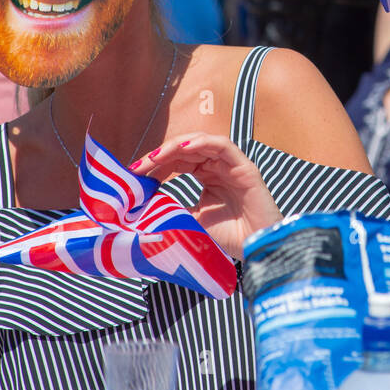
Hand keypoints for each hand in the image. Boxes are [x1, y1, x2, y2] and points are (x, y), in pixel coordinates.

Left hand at [139, 133, 282, 260]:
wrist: (255, 248)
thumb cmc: (227, 237)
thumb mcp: (191, 220)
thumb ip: (174, 209)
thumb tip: (144, 207)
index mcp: (206, 175)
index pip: (178, 160)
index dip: (156, 163)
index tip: (135, 173)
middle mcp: (218, 166)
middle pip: (186, 149)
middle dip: (161, 154)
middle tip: (139, 166)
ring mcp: (231, 165)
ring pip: (202, 142)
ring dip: (177, 146)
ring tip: (156, 156)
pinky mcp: (244, 167)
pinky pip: (223, 145)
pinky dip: (203, 143)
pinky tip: (183, 149)